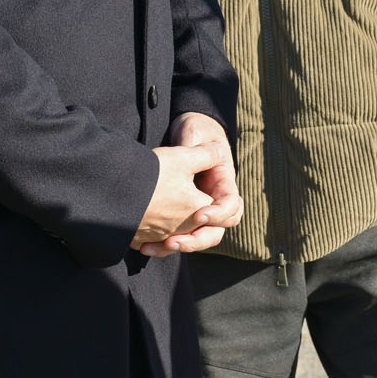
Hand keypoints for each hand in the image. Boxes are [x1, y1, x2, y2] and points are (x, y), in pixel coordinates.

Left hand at [133, 113, 241, 256]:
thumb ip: (199, 148)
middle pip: (216, 231)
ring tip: (158, 247)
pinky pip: (177, 237)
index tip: (198, 215)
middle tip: (175, 241)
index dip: (218, 214)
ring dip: (180, 246)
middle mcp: (214, 201)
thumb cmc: (196, 130)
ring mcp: (198, 210)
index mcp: (223, 183)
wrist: (185, 134)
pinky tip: (145, 247)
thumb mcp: (196, 133)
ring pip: (196, 238)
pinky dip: (163, 245)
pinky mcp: (181, 217)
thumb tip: (208, 152)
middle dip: (197, 240)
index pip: (231, 206)